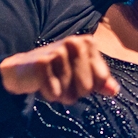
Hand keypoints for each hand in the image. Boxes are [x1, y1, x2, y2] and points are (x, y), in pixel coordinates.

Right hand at [0, 35, 119, 103]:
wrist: (22, 69)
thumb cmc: (56, 71)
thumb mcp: (81, 74)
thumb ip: (100, 81)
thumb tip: (114, 90)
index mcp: (87, 43)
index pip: (101, 78)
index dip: (89, 85)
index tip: (75, 77)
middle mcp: (74, 43)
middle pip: (87, 87)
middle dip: (74, 91)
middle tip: (60, 81)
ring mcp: (58, 51)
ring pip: (71, 92)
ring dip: (60, 93)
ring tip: (51, 81)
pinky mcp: (42, 63)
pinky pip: (55, 93)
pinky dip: (49, 94)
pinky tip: (41, 84)